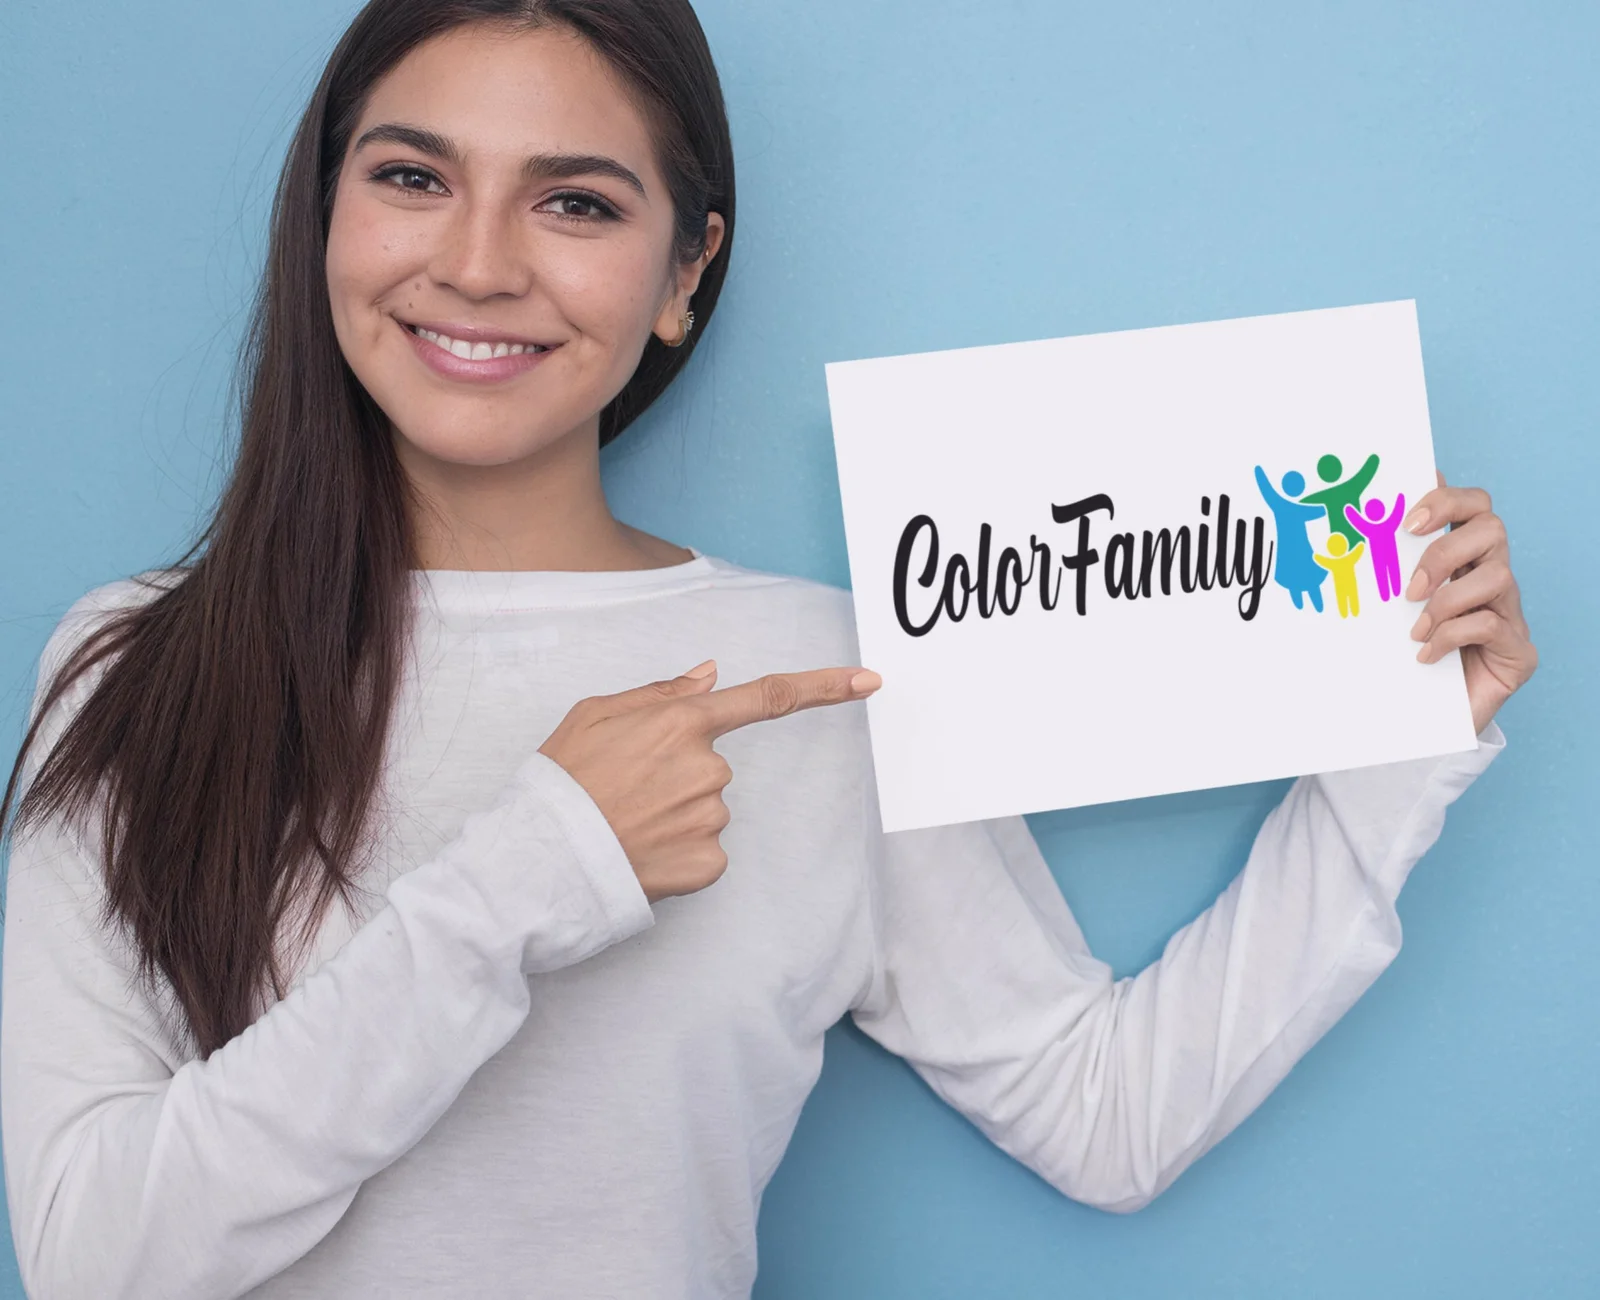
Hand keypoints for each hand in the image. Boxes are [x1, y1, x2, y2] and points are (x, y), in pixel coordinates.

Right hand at [538, 660, 882, 902]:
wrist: (540, 860)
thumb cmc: (561, 783)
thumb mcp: (595, 714)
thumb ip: (660, 693)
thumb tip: (710, 675)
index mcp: (682, 723)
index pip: (766, 698)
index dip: (823, 688)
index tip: (867, 681)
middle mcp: (708, 768)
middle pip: (715, 765)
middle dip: (681, 774)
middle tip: (628, 790)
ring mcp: (711, 818)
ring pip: (710, 808)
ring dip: (678, 814)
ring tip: (627, 823)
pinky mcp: (708, 864)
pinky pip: (707, 850)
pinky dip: (680, 852)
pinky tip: (643, 851)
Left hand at [1403, 472, 1536, 733]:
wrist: (1422, 718)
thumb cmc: (1402, 657)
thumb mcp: (1388, 610)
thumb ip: (1387, 571)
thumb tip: (1363, 525)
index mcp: (1464, 561)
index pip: (1473, 506)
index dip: (1446, 500)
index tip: (1406, 521)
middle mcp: (1492, 580)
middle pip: (1492, 528)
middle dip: (1444, 550)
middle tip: (1409, 587)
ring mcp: (1510, 615)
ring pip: (1497, 575)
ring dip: (1447, 600)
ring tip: (1416, 630)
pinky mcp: (1518, 652)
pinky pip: (1492, 625)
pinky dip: (1452, 635)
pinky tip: (1426, 654)